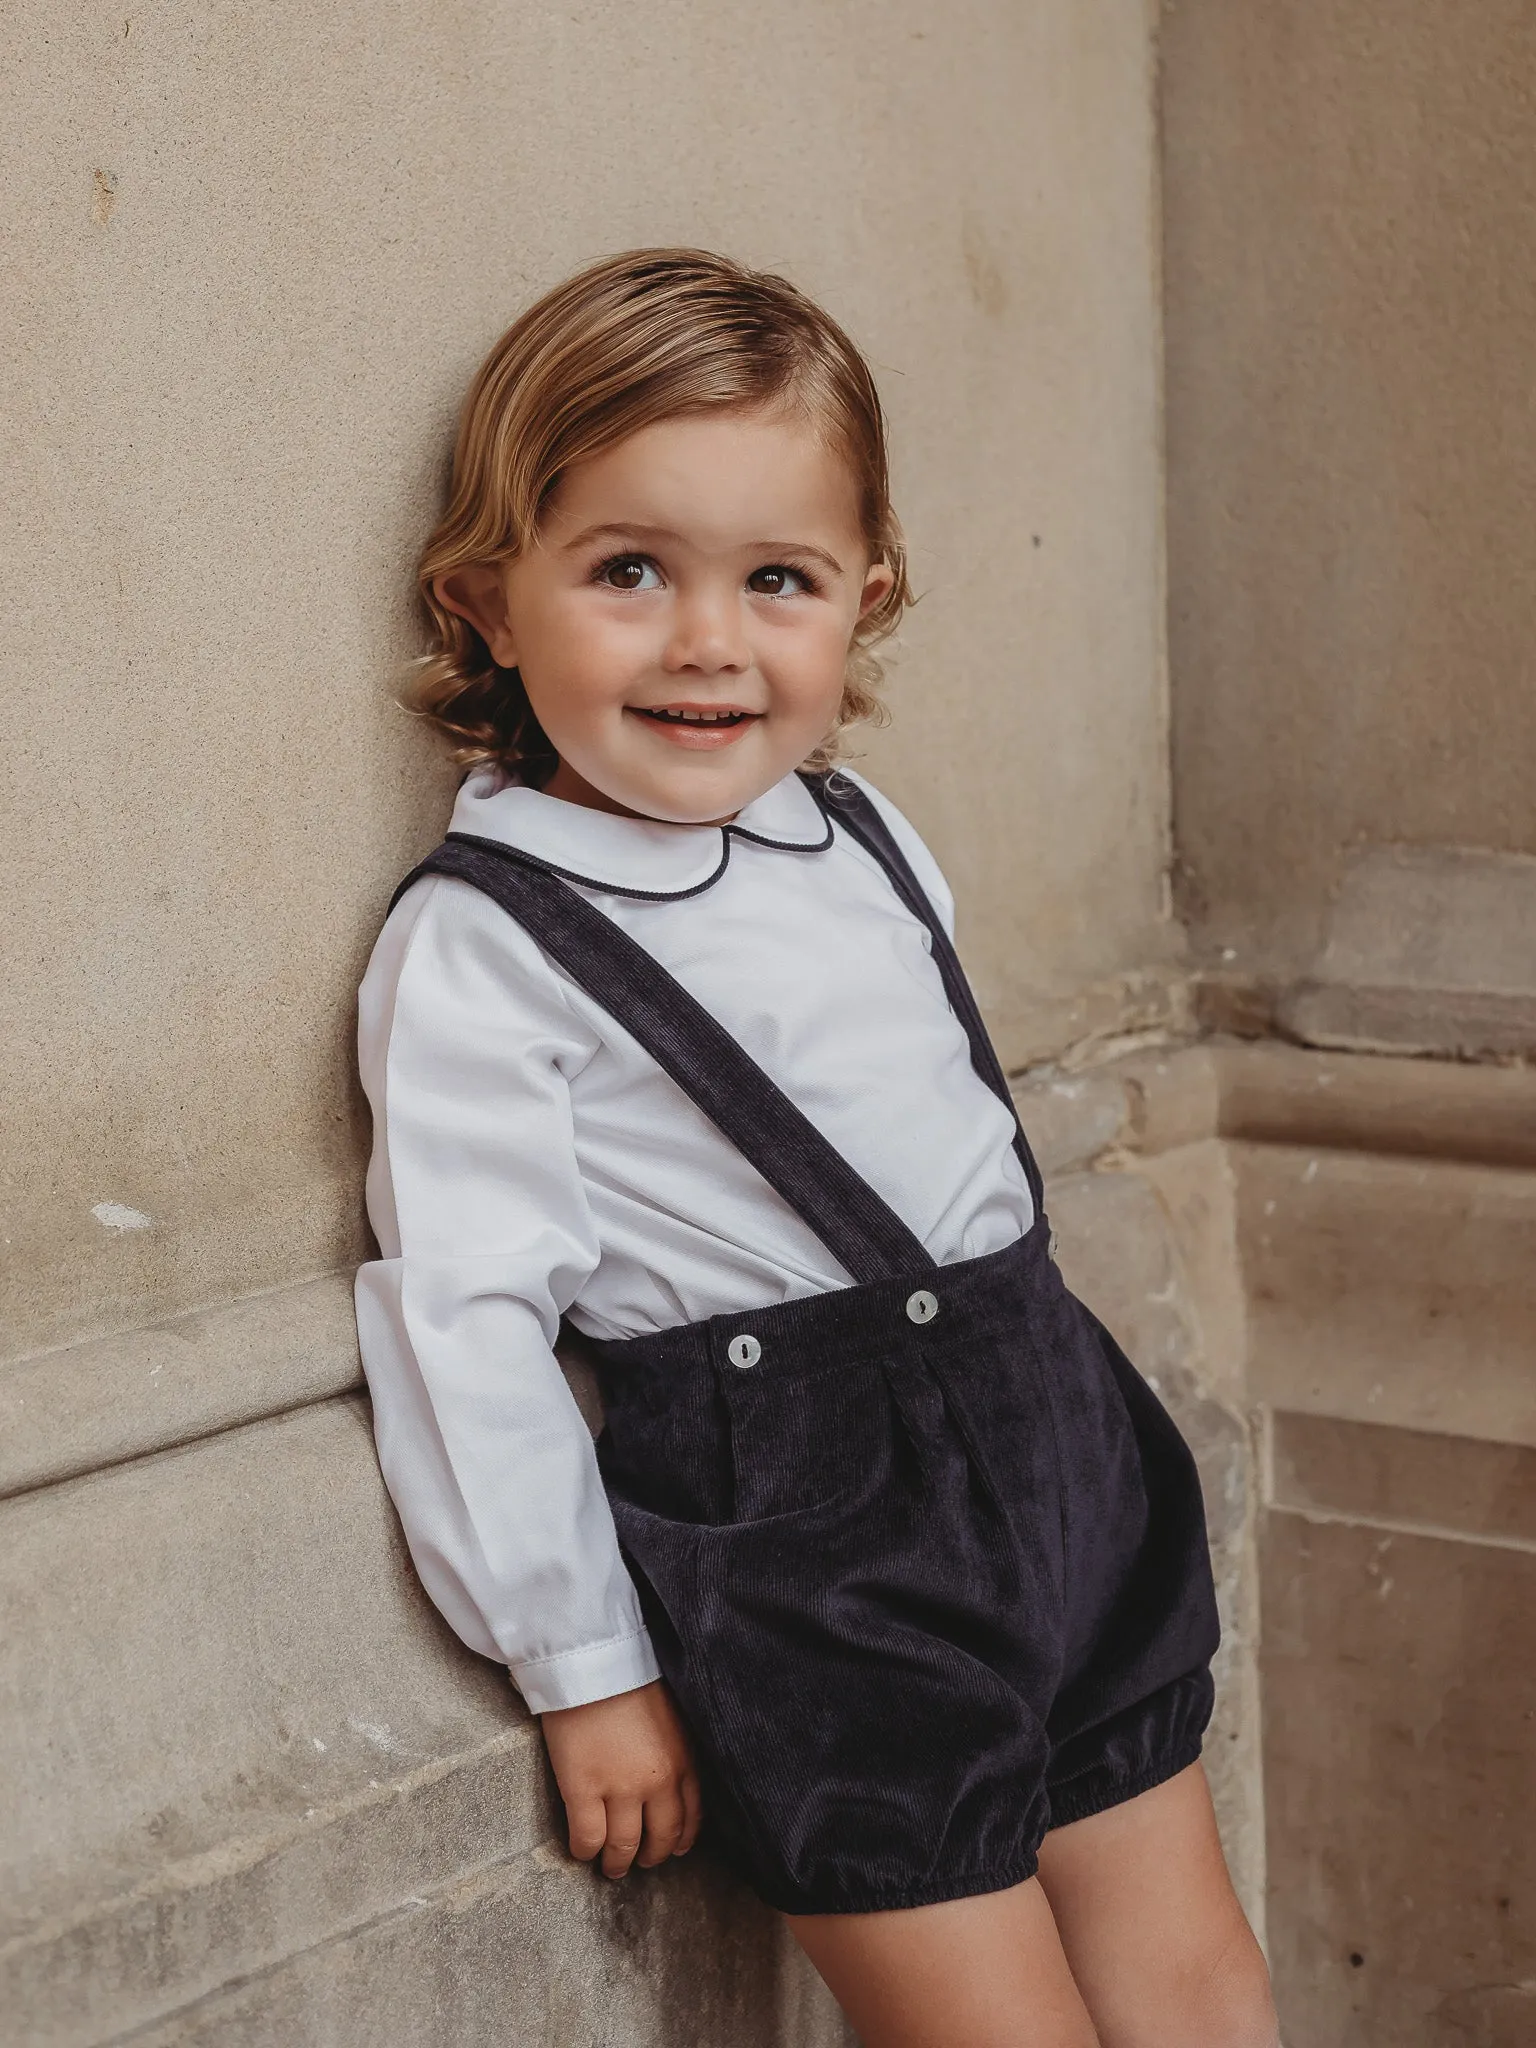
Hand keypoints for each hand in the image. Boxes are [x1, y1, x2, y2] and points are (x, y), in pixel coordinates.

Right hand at [541, 1679, 702, 1878]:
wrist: (594, 1659)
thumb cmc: (631, 1675)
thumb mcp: (671, 1715)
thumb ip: (675, 1750)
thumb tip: (669, 1777)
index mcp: (684, 1761)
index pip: (691, 1817)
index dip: (680, 1839)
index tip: (673, 1848)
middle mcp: (659, 1783)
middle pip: (661, 1839)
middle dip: (651, 1856)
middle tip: (639, 1862)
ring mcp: (621, 1790)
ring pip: (624, 1846)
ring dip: (617, 1863)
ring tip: (610, 1867)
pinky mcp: (583, 1790)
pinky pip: (588, 1838)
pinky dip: (585, 1851)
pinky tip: (582, 1851)